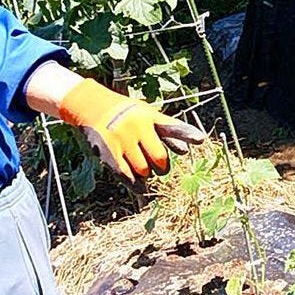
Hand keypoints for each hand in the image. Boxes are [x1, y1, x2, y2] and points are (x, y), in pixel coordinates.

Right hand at [58, 78, 204, 181]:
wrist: (93, 107)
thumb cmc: (128, 114)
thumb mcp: (148, 116)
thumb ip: (167, 133)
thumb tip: (185, 152)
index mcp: (149, 117)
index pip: (172, 127)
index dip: (187, 134)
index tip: (201, 139)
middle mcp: (137, 127)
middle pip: (159, 158)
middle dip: (162, 166)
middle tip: (159, 167)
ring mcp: (122, 140)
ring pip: (143, 170)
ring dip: (146, 175)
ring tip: (143, 168)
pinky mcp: (109, 153)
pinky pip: (127, 176)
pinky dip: (136, 185)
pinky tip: (139, 187)